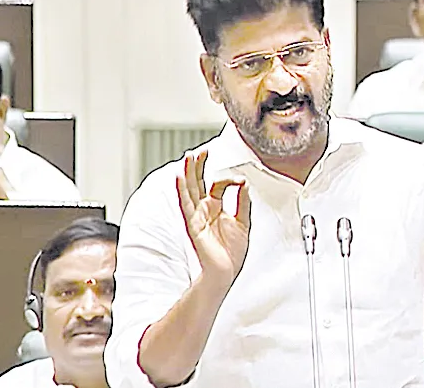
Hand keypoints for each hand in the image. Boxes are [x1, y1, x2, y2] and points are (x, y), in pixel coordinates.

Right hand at [177, 150, 250, 286]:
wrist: (225, 273)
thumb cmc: (231, 253)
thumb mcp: (243, 222)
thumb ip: (243, 201)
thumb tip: (244, 183)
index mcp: (215, 208)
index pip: (218, 184)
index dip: (230, 178)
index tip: (241, 180)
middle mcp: (204, 210)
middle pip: (198, 182)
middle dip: (198, 165)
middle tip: (200, 150)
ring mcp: (197, 216)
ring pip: (189, 190)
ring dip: (188, 172)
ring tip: (188, 157)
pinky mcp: (193, 225)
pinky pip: (185, 205)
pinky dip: (182, 190)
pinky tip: (180, 177)